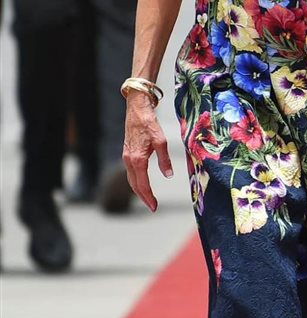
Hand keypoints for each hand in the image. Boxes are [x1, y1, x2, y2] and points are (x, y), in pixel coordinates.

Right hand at [123, 94, 173, 211]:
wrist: (136, 110)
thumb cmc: (149, 124)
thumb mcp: (161, 141)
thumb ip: (164, 159)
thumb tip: (169, 175)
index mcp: (137, 160)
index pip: (142, 185)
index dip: (148, 197)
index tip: (154, 207)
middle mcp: (129, 161)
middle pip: (135, 185)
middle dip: (144, 197)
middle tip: (153, 207)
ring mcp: (126, 157)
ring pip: (131, 180)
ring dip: (139, 190)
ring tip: (148, 199)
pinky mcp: (127, 153)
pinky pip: (131, 173)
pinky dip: (136, 181)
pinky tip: (142, 183)